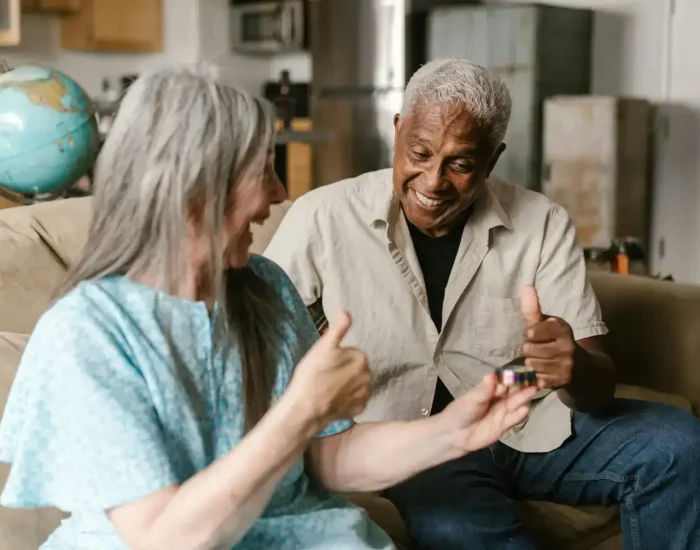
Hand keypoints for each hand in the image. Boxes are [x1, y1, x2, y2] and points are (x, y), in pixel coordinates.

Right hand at [287, 311, 370, 425]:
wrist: (306, 407)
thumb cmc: (312, 374)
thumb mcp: (323, 346)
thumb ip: (338, 328)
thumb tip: (346, 312)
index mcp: (360, 357)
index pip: (350, 353)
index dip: (336, 358)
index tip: (324, 364)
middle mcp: (368, 374)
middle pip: (355, 368)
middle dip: (343, 370)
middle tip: (325, 376)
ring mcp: (365, 393)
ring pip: (356, 384)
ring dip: (346, 384)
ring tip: (328, 388)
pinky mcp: (360, 408)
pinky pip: (355, 400)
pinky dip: (347, 399)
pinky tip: (333, 400)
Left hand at [441, 374, 536, 452]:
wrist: (455, 434)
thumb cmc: (461, 411)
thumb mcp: (472, 399)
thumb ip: (484, 389)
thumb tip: (492, 374)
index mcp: (490, 389)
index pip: (505, 380)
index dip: (515, 375)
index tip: (526, 369)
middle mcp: (499, 399)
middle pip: (515, 391)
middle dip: (526, 385)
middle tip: (538, 378)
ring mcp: (502, 412)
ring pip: (517, 403)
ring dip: (526, 396)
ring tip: (535, 389)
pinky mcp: (504, 426)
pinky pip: (514, 419)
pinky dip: (520, 414)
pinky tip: (525, 408)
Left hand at [520, 285, 577, 388]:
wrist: (583, 368)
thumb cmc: (558, 341)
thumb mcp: (548, 324)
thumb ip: (533, 309)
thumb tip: (526, 286)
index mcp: (563, 328)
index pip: (531, 331)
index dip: (529, 334)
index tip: (535, 335)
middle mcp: (567, 346)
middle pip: (528, 349)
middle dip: (529, 349)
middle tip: (538, 349)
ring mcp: (566, 365)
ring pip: (531, 364)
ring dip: (531, 363)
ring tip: (541, 359)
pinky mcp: (563, 381)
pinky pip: (536, 378)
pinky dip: (536, 376)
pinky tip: (544, 371)